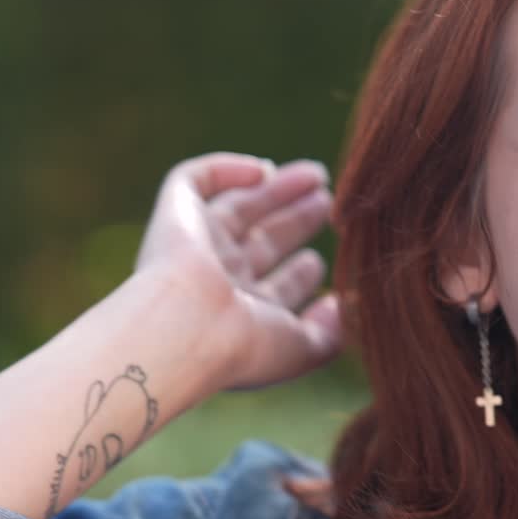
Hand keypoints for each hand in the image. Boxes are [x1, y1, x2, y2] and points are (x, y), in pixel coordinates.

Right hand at [134, 152, 342, 390]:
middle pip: (261, 243)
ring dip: (276, 190)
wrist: (187, 325)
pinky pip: (192, 181)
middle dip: (296, 222)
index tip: (325, 262)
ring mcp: (196, 246)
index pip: (273, 290)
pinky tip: (262, 170)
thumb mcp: (301, 348)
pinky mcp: (175, 214)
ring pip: (238, 207)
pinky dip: (225, 170)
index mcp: (241, 317)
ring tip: (316, 176)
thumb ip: (329, 333)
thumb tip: (342, 306)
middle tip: (329, 201)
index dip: (301, 275)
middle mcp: (217, 280)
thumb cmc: (244, 345)